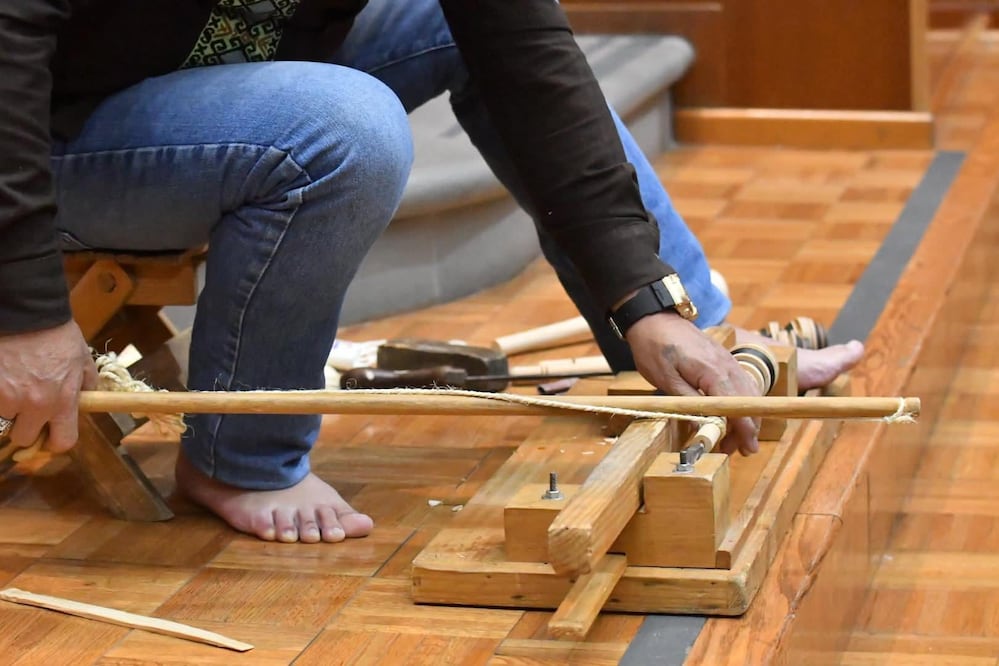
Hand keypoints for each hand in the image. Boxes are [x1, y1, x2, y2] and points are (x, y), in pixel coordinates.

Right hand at [0, 321, 96, 452]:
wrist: (27, 313)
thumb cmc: (57, 333)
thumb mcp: (82, 359)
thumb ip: (87, 384)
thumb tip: (86, 399)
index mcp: (62, 400)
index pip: (62, 442)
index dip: (57, 439)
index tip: (52, 432)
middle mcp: (33, 404)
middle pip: (25, 438)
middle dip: (26, 426)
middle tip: (27, 409)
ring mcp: (6, 397)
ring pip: (2, 420)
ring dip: (7, 408)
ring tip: (14, 385)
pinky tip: (3, 379)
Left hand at [625, 312, 761, 454]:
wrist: (654, 319)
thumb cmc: (655, 347)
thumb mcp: (665, 380)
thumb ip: (687, 404)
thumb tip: (702, 429)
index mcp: (713, 372)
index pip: (738, 406)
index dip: (745, 430)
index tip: (748, 448)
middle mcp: (727, 365)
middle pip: (749, 402)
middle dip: (746, 429)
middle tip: (735, 450)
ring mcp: (728, 360)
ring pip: (749, 393)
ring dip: (744, 416)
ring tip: (732, 438)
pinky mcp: (724, 359)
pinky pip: (742, 383)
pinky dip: (741, 402)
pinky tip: (731, 414)